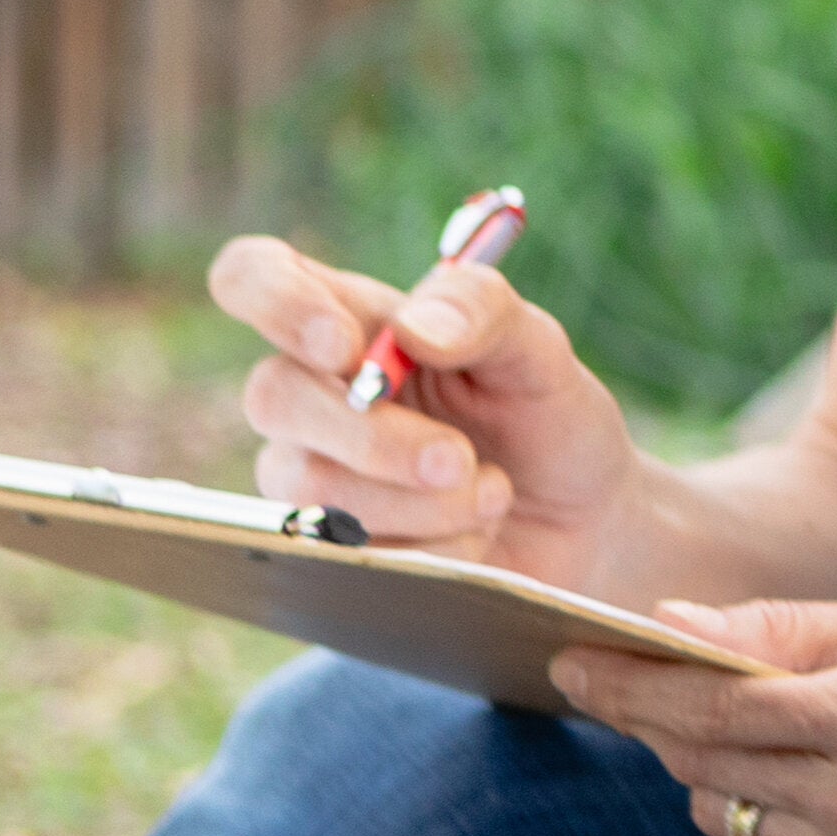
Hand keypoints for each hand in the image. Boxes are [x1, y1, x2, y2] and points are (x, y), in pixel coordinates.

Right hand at [207, 229, 645, 576]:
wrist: (582, 526)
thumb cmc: (547, 420)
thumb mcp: (540, 351)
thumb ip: (484, 312)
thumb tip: (411, 330)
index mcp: (354, 320)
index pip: (254, 276)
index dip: (275, 302)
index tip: (346, 348)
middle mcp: (315, 394)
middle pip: (272, 396)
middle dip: (372, 436)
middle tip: (458, 458)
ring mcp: (312, 475)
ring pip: (309, 490)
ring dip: (421, 502)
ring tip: (493, 494)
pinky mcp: (328, 552)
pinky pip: (345, 559)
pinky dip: (430, 550)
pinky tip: (475, 539)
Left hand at [554, 597, 836, 835]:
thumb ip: (795, 633)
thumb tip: (680, 629)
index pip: (712, 708)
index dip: (629, 685)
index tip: (570, 660)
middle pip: (702, 766)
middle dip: (652, 722)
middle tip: (617, 681)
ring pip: (731, 817)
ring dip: (717, 770)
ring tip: (749, 726)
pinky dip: (776, 813)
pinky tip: (820, 782)